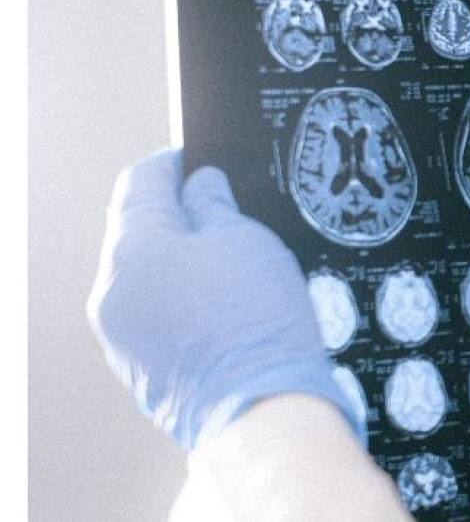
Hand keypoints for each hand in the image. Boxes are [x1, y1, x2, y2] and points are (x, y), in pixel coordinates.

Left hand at [86, 149, 361, 449]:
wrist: (261, 406)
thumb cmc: (255, 318)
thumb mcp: (246, 240)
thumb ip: (214, 205)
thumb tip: (201, 187)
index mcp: (131, 248)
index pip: (140, 183)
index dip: (173, 164)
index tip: (198, 160)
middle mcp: (111, 289)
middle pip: (137, 231)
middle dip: (177, 216)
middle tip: (227, 212)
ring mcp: (119, 333)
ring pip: (144, 276)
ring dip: (178, 261)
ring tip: (230, 265)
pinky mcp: (137, 366)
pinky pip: (152, 316)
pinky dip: (179, 301)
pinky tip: (221, 307)